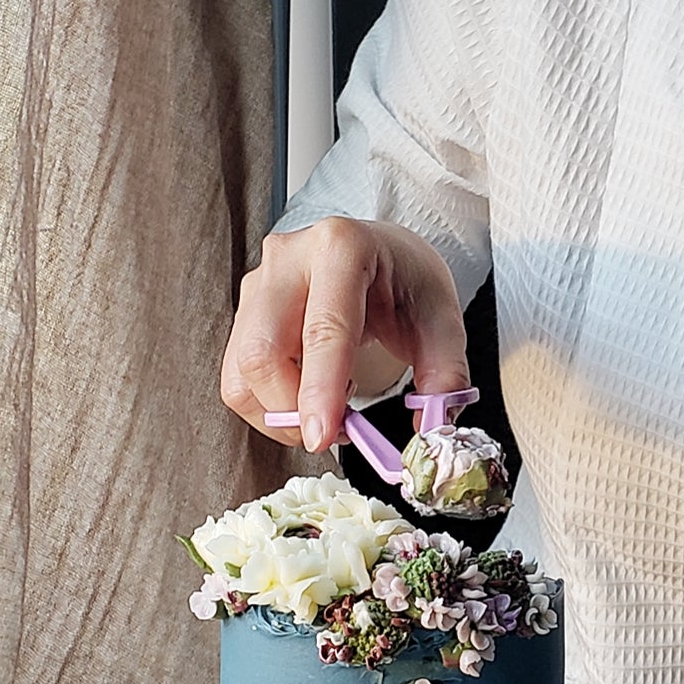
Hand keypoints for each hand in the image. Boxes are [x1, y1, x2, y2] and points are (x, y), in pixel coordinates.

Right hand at [221, 217, 469, 453]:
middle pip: (263, 352)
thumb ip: (445, 373)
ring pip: (242, 370)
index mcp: (342, 247)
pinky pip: (238, 377)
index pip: (323, 329)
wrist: (379, 253)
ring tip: (329, 407)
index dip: (320, 389)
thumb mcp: (442, 319)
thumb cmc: (406, 281)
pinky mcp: (243, 312)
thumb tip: (432, 426)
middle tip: (334, 432)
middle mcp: (288, 259)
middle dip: (292, 408)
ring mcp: (258, 284)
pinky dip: (269, 406)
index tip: (323, 436)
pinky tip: (307, 396)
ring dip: (280, 411)